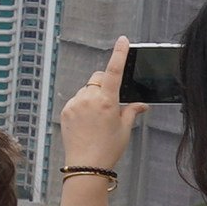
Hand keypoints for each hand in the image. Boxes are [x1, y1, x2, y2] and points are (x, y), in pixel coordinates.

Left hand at [66, 39, 151, 188]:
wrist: (86, 164)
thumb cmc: (108, 148)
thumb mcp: (125, 128)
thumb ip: (132, 111)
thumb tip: (141, 104)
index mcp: (106, 101)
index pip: (114, 72)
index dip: (119, 54)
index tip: (123, 41)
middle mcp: (88, 99)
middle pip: (98, 79)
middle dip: (105, 83)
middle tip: (112, 101)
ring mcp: (74, 104)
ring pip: (86, 90)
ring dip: (93, 95)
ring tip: (98, 117)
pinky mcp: (65, 111)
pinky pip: (76, 100)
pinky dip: (83, 104)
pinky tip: (88, 121)